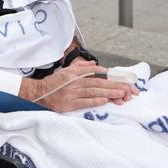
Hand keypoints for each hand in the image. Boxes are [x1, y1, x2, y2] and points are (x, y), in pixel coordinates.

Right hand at [20, 60, 137, 111]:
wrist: (39, 93)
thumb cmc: (54, 83)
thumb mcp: (66, 71)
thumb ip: (81, 66)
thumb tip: (94, 63)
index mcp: (74, 72)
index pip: (96, 71)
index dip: (111, 75)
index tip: (123, 78)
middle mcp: (74, 81)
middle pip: (98, 82)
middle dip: (115, 85)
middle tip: (129, 89)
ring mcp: (71, 92)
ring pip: (94, 91)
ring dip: (110, 92)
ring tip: (123, 95)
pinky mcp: (69, 103)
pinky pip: (85, 101)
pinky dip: (96, 100)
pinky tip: (106, 100)